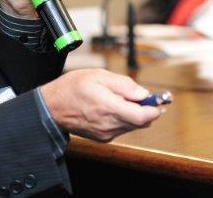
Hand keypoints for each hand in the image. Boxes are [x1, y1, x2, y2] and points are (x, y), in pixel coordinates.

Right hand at [40, 69, 160, 141]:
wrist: (52, 107)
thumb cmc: (72, 88)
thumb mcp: (98, 75)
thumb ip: (123, 84)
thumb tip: (143, 94)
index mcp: (109, 107)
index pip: (143, 116)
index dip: (155, 108)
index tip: (160, 100)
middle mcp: (109, 124)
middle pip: (142, 122)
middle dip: (145, 109)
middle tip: (139, 96)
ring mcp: (106, 133)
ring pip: (132, 125)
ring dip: (133, 113)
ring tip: (118, 99)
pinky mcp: (103, 137)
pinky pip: (122, 129)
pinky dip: (123, 119)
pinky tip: (110, 108)